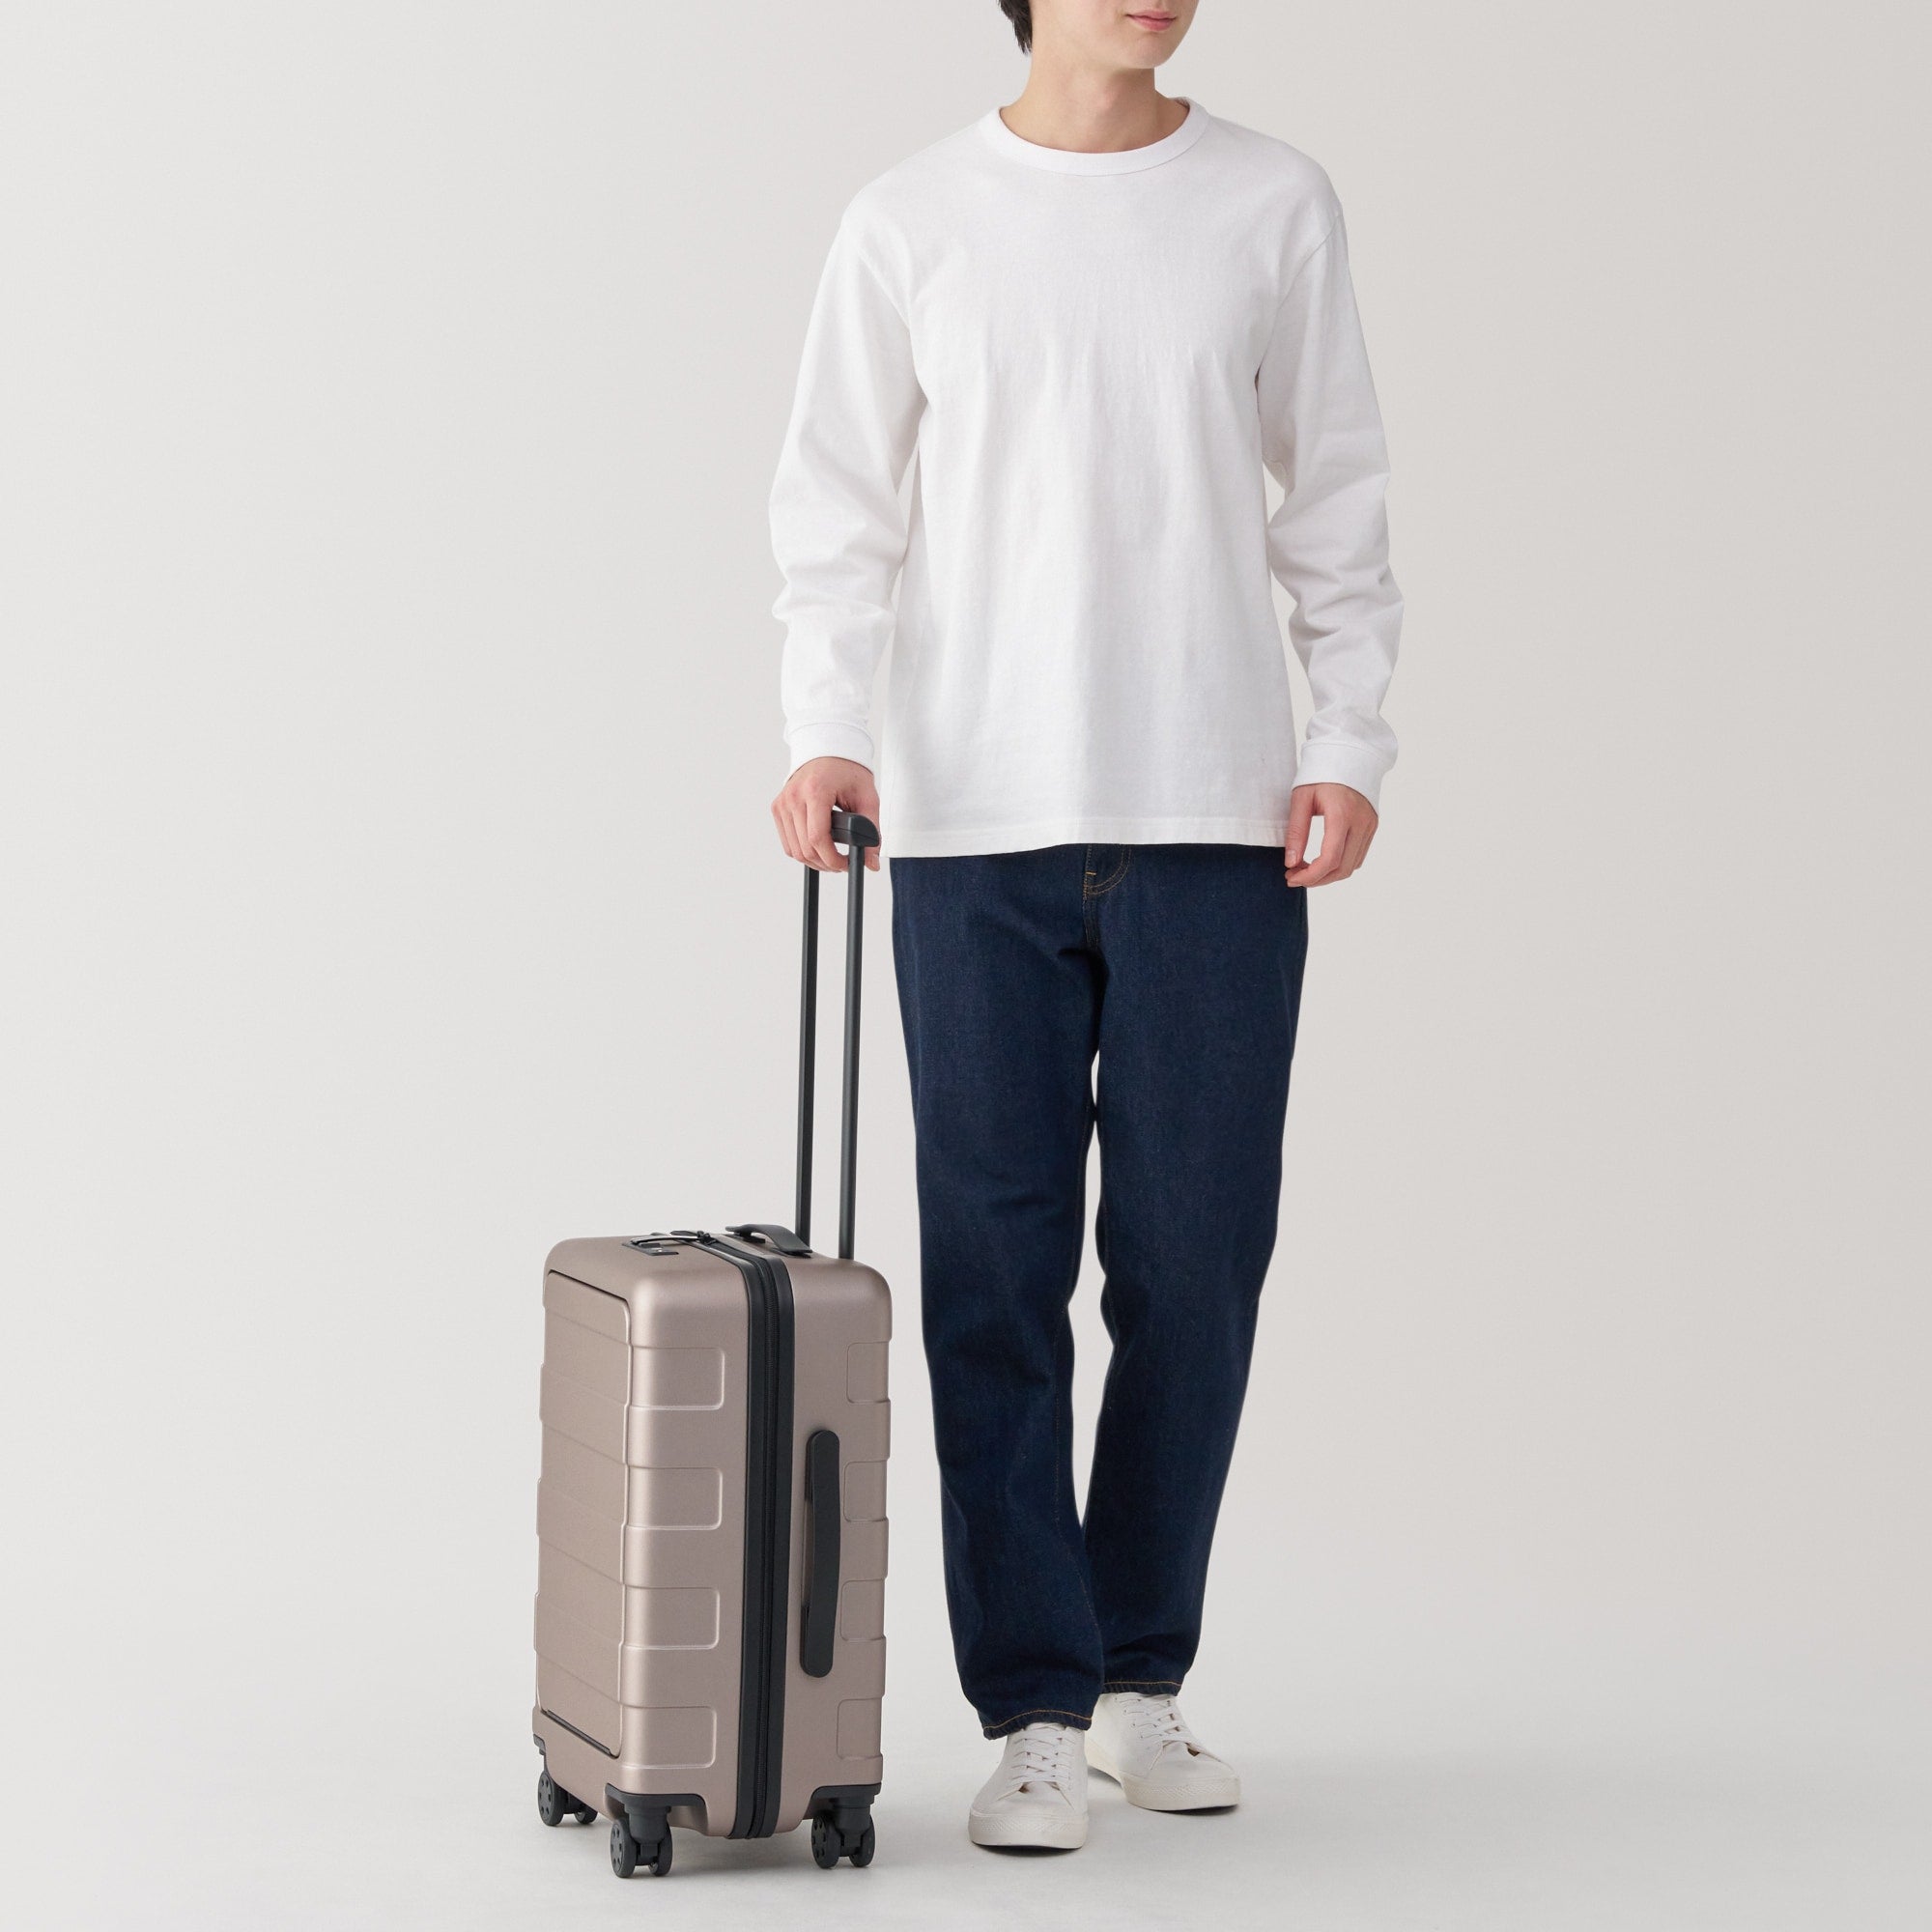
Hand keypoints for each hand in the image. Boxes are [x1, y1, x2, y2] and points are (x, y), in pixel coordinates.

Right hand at [772, 757, 881, 872]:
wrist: (828, 750)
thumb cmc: (847, 770)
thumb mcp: (867, 797)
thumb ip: (872, 830)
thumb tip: (871, 862)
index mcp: (815, 791)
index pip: (817, 838)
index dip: (833, 859)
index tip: (846, 864)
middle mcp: (794, 797)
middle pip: (805, 848)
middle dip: (826, 863)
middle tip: (842, 863)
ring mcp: (782, 803)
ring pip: (794, 850)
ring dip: (813, 861)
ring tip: (831, 857)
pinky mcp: (778, 808)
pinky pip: (787, 842)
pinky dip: (802, 851)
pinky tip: (818, 847)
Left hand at [1285, 783, 1376, 886]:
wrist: (1347, 754)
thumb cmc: (1320, 774)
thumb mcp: (1301, 799)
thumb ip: (1296, 832)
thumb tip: (1291, 863)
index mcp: (1342, 814)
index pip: (1330, 859)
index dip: (1310, 876)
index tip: (1291, 878)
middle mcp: (1361, 822)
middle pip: (1342, 868)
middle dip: (1317, 879)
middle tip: (1294, 876)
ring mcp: (1370, 825)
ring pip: (1352, 866)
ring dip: (1329, 875)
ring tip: (1305, 869)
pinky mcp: (1372, 826)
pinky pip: (1358, 856)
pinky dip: (1340, 864)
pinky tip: (1322, 860)